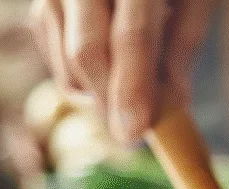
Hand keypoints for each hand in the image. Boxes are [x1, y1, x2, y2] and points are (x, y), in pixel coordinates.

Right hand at [29, 0, 217, 144]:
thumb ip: (184, 44)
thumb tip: (173, 103)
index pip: (132, 35)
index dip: (132, 88)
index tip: (135, 131)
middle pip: (88, 52)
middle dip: (109, 102)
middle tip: (132, 135)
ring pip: (67, 60)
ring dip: (96, 95)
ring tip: (127, 101)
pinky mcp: (43, 2)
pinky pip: (55, 55)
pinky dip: (80, 79)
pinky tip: (107, 76)